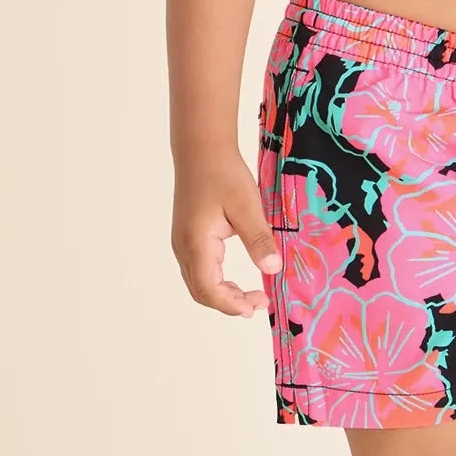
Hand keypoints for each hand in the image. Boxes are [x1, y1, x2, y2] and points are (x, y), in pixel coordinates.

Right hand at [171, 157, 282, 315]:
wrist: (201, 150)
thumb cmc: (223, 174)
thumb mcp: (247, 206)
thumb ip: (259, 239)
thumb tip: (273, 269)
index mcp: (196, 243)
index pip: (209, 289)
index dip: (232, 304)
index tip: (257, 305)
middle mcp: (183, 248)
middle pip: (201, 292)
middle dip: (229, 303)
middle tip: (259, 303)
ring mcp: (182, 243)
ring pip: (198, 283)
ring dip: (222, 294)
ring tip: (251, 296)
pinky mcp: (187, 238)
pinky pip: (199, 270)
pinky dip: (216, 282)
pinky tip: (235, 280)